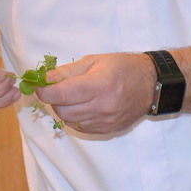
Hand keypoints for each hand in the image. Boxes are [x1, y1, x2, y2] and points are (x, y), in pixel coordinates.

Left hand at [37, 52, 153, 134]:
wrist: (151, 84)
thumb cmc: (123, 67)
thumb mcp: (94, 60)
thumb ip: (67, 71)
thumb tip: (44, 79)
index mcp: (99, 85)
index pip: (61, 94)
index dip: (44, 91)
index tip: (39, 85)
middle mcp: (102, 106)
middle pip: (62, 110)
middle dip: (54, 100)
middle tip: (58, 89)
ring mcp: (105, 121)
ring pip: (69, 120)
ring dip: (64, 109)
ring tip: (73, 96)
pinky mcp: (107, 129)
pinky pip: (80, 127)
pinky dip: (75, 117)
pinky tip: (83, 106)